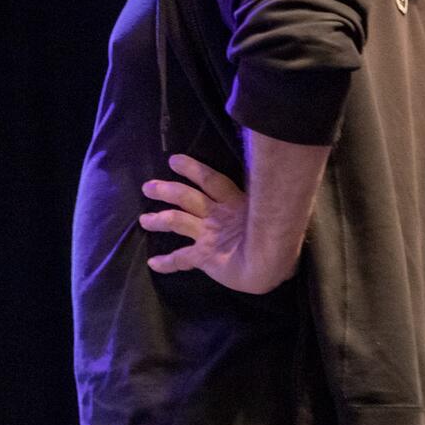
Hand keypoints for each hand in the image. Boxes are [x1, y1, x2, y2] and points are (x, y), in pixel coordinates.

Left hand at [140, 152, 279, 293]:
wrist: (271, 262)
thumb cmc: (281, 237)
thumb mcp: (272, 212)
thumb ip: (265, 203)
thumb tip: (277, 189)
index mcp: (236, 203)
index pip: (211, 179)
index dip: (192, 168)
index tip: (174, 160)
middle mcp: (217, 215)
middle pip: (186, 196)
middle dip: (166, 190)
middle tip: (148, 187)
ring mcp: (209, 235)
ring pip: (177, 221)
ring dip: (158, 219)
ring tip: (143, 220)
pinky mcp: (204, 256)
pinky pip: (181, 258)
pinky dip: (166, 262)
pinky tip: (153, 264)